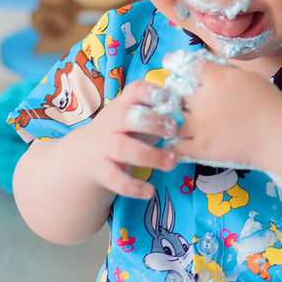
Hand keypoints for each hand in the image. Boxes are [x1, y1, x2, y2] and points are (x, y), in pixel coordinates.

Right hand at [67, 80, 178, 199]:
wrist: (87, 154)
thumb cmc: (126, 131)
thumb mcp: (138, 116)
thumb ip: (159, 113)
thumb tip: (193, 112)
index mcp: (124, 104)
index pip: (135, 90)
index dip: (152, 93)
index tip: (171, 101)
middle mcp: (111, 122)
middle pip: (126, 116)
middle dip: (152, 122)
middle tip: (175, 131)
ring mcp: (104, 146)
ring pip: (123, 148)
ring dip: (150, 155)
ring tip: (172, 162)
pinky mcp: (101, 169)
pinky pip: (114, 179)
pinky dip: (132, 186)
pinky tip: (150, 191)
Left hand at [169, 58, 281, 168]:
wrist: (280, 136)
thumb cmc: (270, 104)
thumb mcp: (249, 77)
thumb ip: (225, 72)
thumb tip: (208, 70)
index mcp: (217, 78)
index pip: (185, 64)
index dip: (175, 62)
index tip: (170, 63)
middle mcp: (204, 99)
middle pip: (174, 89)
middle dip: (173, 89)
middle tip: (176, 93)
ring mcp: (200, 125)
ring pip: (169, 117)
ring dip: (169, 116)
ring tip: (172, 118)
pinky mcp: (201, 148)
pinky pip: (175, 144)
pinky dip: (173, 142)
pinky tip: (177, 139)